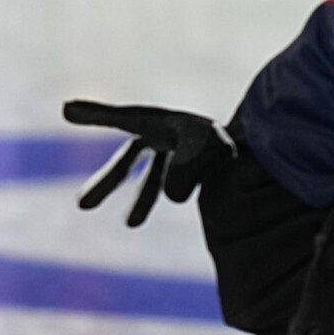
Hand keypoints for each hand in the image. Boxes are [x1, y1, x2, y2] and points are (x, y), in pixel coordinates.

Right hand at [62, 100, 233, 224]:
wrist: (266, 140)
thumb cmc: (231, 140)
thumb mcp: (204, 149)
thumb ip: (184, 173)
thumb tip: (174, 199)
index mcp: (161, 123)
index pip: (121, 118)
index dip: (96, 113)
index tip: (67, 109)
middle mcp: (169, 135)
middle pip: (131, 159)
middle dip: (108, 183)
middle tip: (82, 206)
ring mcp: (185, 151)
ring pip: (156, 178)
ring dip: (142, 201)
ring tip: (129, 225)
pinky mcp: (201, 166)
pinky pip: (181, 186)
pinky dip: (173, 198)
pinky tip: (182, 209)